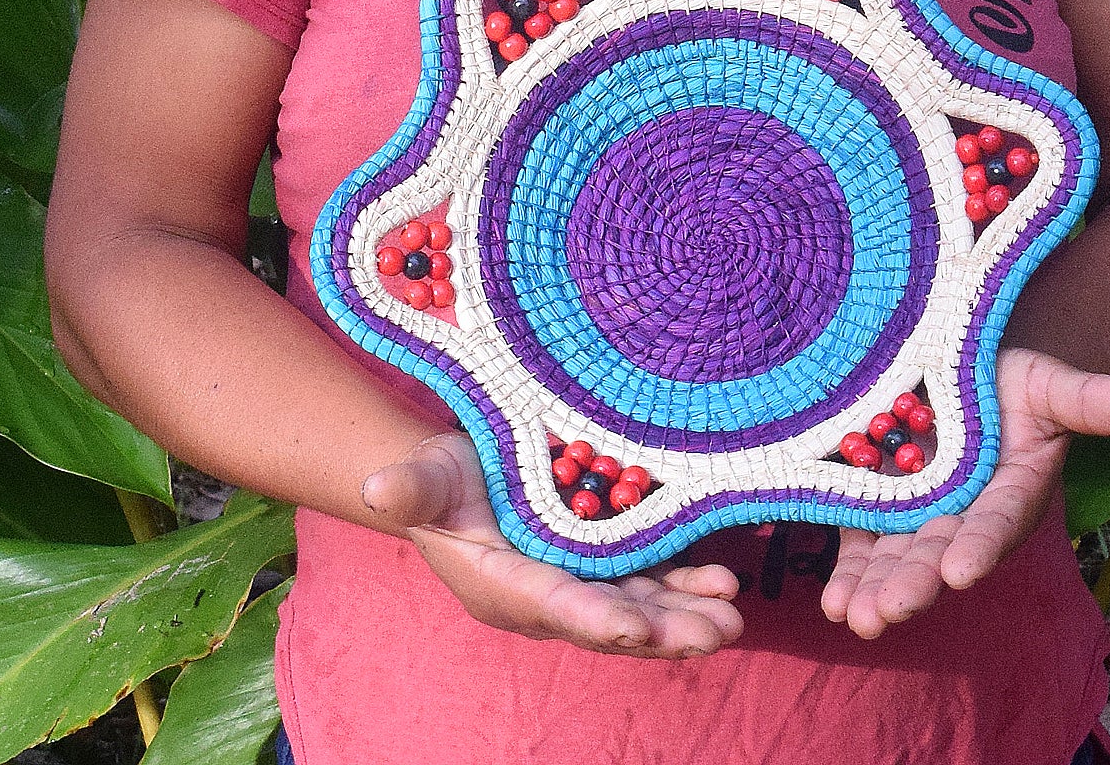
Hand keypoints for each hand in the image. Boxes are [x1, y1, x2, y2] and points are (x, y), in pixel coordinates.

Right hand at [360, 430, 745, 658]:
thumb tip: (377, 488)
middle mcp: (552, 595)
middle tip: (716, 633)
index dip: (595, 617)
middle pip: (613, 619)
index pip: (556, 605)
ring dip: (687, 612)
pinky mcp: (607, 557)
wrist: (458, 475)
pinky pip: (653, 576)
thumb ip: (409, 487)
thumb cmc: (439, 477)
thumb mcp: (423, 477)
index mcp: (507, 586)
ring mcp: (584, 578)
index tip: (636, 629)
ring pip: (642, 604)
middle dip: (665, 630)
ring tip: (732, 614)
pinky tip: (725, 577)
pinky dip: (687, 579)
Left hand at [820, 348, 1109, 639]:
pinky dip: (848, 570)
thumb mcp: (1048, 382)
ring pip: (897, 557)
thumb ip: (1091, 399)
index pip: (996, 522)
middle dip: (915, 581)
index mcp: (1009, 493)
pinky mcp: (876, 504)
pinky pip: (861, 542)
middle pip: (938, 551)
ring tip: (855, 618)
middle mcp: (963, 513)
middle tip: (889, 609)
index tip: (960, 568)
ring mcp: (917, 513)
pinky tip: (832, 604)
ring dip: (876, 589)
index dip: (980, 544)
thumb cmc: (1010, 377)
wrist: (958, 363)